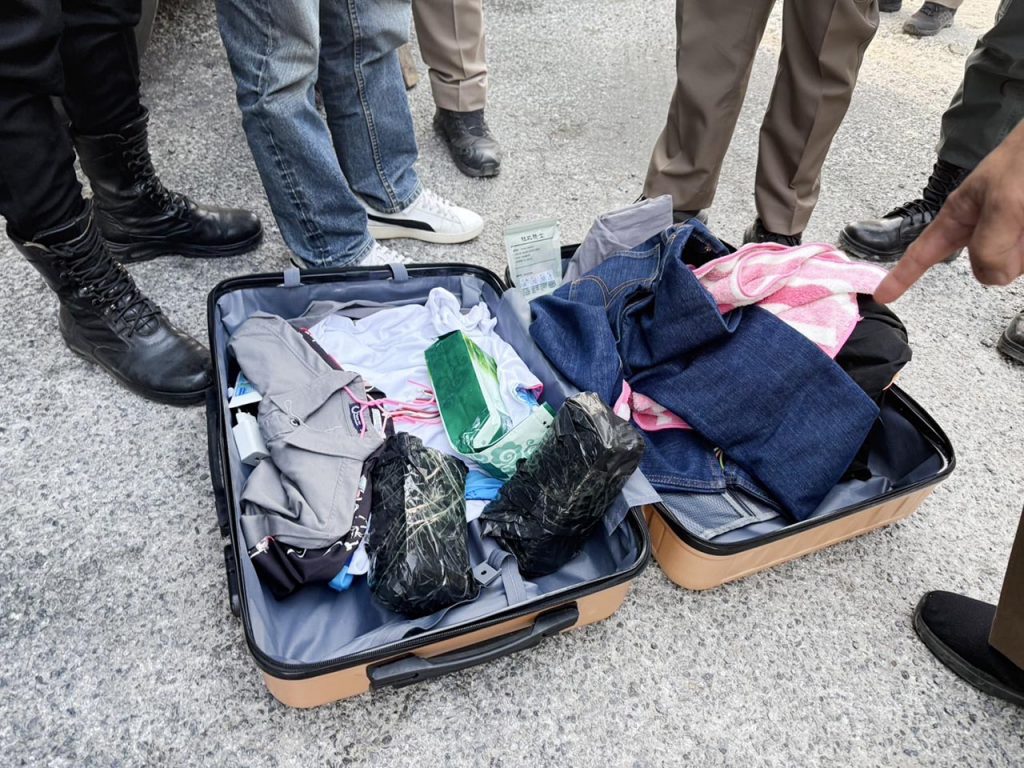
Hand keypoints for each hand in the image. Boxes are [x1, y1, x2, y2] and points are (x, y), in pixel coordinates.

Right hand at [874, 122, 1023, 303]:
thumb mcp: (1004, 202)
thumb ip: (990, 245)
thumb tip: (991, 276)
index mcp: (961, 214)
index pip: (923, 251)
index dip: (901, 275)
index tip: (881, 295)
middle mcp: (983, 227)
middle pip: (985, 267)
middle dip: (1006, 256)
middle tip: (1019, 225)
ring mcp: (1010, 233)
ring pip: (1015, 265)